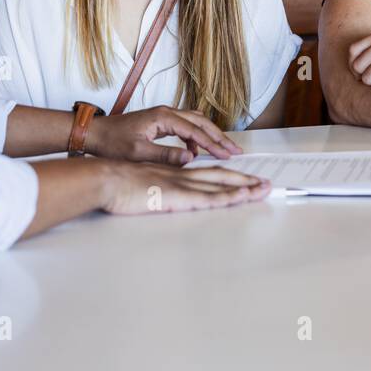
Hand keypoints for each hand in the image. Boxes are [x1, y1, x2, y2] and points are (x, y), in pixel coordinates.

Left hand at [87, 106, 242, 164]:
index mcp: (162, 117)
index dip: (213, 143)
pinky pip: (185, 126)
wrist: (95, 134)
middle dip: (219, 136)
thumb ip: (165, 155)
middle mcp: (166, 112)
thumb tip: (191, 157)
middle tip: (235, 150)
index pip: (195, 130)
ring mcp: (163, 115)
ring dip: (209, 135)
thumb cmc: (112, 143)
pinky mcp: (160, 121)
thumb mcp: (138, 153)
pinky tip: (196, 151)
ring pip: (195, 122)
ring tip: (223, 149)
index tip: (228, 154)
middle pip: (200, 122)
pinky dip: (196, 136)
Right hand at [101, 162, 270, 214]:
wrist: (105, 179)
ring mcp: (182, 185)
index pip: (208, 174)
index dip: (228, 176)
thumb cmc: (117, 182)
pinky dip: (228, 196)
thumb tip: (167, 189)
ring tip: (264, 190)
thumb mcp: (142, 181)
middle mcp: (182, 176)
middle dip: (245, 180)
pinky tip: (243, 196)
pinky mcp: (177, 196)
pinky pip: (209, 197)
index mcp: (174, 173)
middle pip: (221, 176)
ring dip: (245, 187)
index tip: (245, 180)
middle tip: (266, 184)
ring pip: (221, 185)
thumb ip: (158, 182)